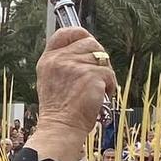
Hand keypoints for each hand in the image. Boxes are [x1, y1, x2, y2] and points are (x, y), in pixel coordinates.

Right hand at [25, 27, 116, 160]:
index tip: (87, 38)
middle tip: (97, 74)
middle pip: (90, 42)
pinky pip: (109, 74)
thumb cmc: (59, 110)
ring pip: (102, 58)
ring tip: (99, 89)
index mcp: (49, 59)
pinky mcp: (91, 75)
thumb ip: (62, 63)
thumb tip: (84, 51)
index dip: (79, 33)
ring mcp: (75, 66)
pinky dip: (110, 86)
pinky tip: (103, 96)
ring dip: (105, 74)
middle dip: (98, 57)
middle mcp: (60, 59)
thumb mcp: (51, 80)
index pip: (65, 33)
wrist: (61, 128)